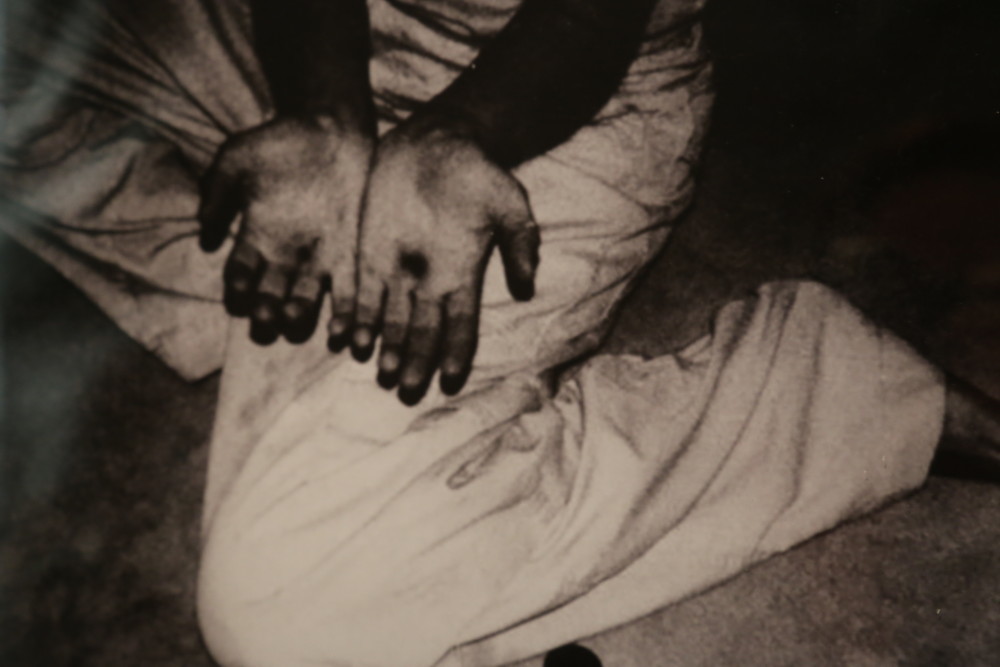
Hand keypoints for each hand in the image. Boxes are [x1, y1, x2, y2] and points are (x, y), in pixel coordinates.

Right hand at [198, 115, 372, 344]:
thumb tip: (206, 240)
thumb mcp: (236, 162)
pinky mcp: (351, 255)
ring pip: (306, 302)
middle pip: (270, 298)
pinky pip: (348, 292)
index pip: (240, 276)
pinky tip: (343, 331)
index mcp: (255, 238)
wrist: (330, 127)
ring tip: (294, 318)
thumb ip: (216, 196)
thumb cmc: (277, 142)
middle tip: (264, 318)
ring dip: (298, 317)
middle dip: (265, 313)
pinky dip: (345, 315)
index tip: (236, 298)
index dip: (237, 290)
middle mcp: (285, 256)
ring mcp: (319, 258)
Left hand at [350, 118, 539, 403]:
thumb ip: (520, 244)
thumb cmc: (479, 172)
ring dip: (385, 348)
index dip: (455, 353)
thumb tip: (525, 287)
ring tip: (381, 374)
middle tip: (406, 391)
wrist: (439, 142)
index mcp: (462, 273)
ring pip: (390, 320)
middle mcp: (428, 280)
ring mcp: (396, 267)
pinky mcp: (368, 250)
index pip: (461, 324)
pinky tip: (349, 339)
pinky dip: (355, 316)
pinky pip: (360, 291)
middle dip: (415, 362)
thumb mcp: (510, 204)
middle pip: (422, 332)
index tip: (449, 381)